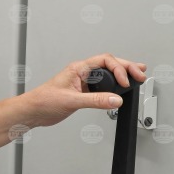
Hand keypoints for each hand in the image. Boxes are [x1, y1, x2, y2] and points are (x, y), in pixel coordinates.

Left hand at [22, 53, 147, 128]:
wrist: (32, 112)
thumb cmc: (43, 101)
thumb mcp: (71, 101)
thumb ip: (95, 100)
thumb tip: (115, 99)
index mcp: (78, 69)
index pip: (104, 61)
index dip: (119, 69)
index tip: (126, 82)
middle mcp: (81, 73)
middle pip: (109, 64)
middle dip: (126, 67)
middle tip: (141, 73)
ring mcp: (83, 82)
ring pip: (107, 74)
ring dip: (122, 74)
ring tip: (137, 76)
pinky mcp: (83, 92)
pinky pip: (103, 86)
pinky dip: (115, 86)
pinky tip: (121, 89)